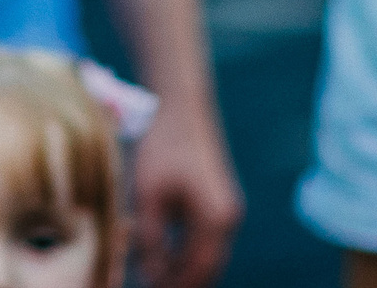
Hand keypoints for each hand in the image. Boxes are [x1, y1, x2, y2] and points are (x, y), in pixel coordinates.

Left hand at [128, 99, 244, 287]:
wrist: (182, 106)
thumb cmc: (162, 148)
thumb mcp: (148, 196)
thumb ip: (150, 239)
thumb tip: (150, 276)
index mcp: (216, 220)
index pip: (198, 270)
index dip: (175, 286)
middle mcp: (228, 218)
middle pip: (206, 266)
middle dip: (181, 281)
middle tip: (151, 287)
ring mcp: (226, 208)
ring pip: (205, 253)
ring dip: (182, 267)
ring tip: (153, 275)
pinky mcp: (217, 198)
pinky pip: (204, 236)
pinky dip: (185, 249)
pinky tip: (161, 251)